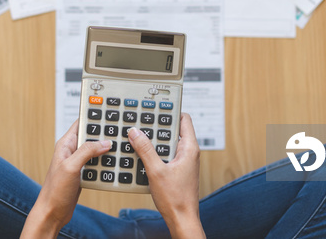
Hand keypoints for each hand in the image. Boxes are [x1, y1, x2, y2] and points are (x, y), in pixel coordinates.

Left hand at [21, 120, 111, 237]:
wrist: (53, 213)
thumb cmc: (55, 191)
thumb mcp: (71, 167)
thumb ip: (87, 152)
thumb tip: (104, 142)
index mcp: (65, 144)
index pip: (81, 123)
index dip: (93, 115)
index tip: (109, 111)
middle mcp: (72, 151)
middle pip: (92, 136)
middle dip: (105, 133)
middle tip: (121, 130)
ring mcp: (78, 163)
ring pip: (97, 150)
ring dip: (107, 150)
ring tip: (121, 145)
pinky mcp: (83, 173)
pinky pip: (98, 164)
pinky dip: (106, 163)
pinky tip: (114, 164)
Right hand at [128, 113, 204, 238]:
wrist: (181, 219)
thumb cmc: (175, 199)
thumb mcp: (155, 171)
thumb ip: (145, 149)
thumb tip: (136, 132)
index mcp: (189, 148)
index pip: (184, 119)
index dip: (170, 111)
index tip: (157, 107)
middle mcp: (189, 153)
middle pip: (174, 130)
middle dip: (158, 126)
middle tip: (142, 122)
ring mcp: (184, 162)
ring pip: (168, 143)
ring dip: (155, 141)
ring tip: (139, 138)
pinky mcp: (178, 170)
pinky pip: (166, 155)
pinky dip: (155, 153)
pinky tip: (142, 156)